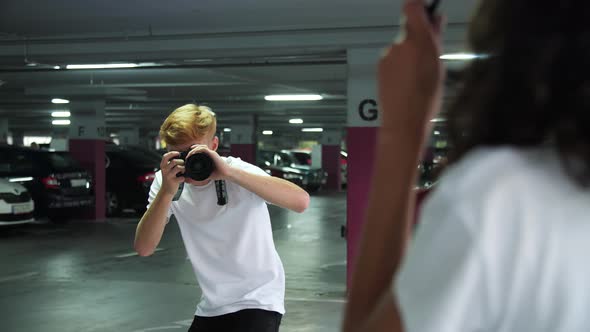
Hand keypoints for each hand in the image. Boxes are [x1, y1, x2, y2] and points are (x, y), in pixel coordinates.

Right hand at [159, 151, 184, 195]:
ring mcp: (169, 176)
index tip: (178, 153)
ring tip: (183, 171)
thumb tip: (180, 155)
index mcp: (163, 166)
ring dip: (183, 168)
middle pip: (174, 161)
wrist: (166, 190)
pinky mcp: (173, 181)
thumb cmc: (169, 178)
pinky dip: (184, 178)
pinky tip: (182, 178)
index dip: (172, 153)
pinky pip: (181, 177)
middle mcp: (165, 170)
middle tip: (183, 165)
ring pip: (179, 167)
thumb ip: (171, 163)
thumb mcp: (167, 169)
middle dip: (181, 162)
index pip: (165, 156)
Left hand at [186, 145, 231, 180]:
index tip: (188, 157)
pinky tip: (193, 153)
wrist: (227, 173)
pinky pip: (203, 148)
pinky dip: (197, 149)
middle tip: (187, 156)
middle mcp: (210, 153)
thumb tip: (194, 177)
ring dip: (194, 149)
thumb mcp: (207, 174)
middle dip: (192, 150)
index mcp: (209, 157)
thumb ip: (201, 174)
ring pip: (201, 146)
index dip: (194, 152)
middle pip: (199, 147)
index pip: (200, 151)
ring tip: (189, 154)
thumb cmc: (219, 174)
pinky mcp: (213, 153)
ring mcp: (212, 152)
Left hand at [378, 0, 444, 132]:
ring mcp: (388, 54)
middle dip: (418, 35)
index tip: (427, 12)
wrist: (404, 121)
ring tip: (419, 74)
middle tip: (430, 50)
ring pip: (401, 45)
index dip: (419, 7)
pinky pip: (393, 58)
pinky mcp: (380, 66)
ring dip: (409, 52)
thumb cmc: (426, 97)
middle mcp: (400, 43)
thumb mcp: (439, 65)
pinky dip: (400, 64)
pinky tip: (407, 81)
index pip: (412, 6)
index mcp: (418, 39)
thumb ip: (436, 38)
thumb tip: (436, 19)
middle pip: (408, 28)